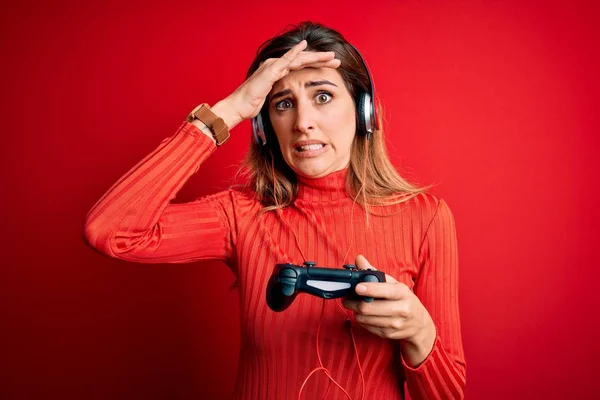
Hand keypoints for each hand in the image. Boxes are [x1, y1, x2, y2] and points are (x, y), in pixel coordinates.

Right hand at [222, 40, 340, 125]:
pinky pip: (285, 60)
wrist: (238, 107)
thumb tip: (291, 99)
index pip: (302, 66)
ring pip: (299, 58)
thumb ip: (281, 94)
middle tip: (336, 60)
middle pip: (303, 60)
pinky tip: (304, 46)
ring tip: (330, 56)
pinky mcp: (270, 70)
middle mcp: (276, 66)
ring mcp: (273, 66)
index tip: (331, 68)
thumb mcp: (272, 99)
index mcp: (279, 72)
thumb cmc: (251, 105)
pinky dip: (295, 52)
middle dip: (321, 60)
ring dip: (315, 56)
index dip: (317, 66)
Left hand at [342, 255, 436, 364]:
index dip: (368, 289)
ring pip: (365, 318)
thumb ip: (374, 272)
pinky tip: (364, 314)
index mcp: (402, 293)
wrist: (419, 324)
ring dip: (355, 311)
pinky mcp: (388, 334)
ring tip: (354, 305)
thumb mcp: (394, 284)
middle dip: (353, 303)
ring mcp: (395, 324)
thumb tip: (359, 259)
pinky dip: (362, 320)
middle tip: (347, 298)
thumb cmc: (404, 299)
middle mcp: (401, 309)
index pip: (384, 291)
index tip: (357, 287)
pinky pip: (367, 327)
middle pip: (369, 307)